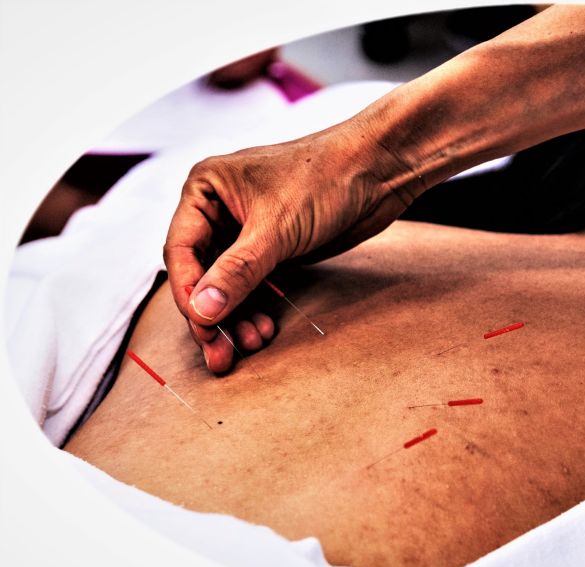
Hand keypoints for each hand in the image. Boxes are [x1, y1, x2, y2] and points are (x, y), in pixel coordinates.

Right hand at [164, 120, 419, 372]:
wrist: (379, 169)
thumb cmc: (327, 178)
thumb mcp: (277, 228)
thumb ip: (238, 272)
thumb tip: (201, 311)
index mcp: (206, 189)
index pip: (181, 251)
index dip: (188, 294)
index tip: (203, 329)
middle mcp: (220, 208)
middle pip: (201, 273)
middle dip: (211, 315)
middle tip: (220, 355)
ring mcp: (248, 229)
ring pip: (227, 284)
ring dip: (235, 317)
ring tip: (251, 344)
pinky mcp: (275, 246)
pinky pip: (254, 284)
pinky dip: (256, 308)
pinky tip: (264, 328)